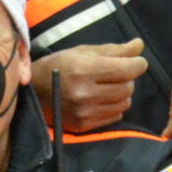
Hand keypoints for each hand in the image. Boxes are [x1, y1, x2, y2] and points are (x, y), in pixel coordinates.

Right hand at [32, 40, 147, 130]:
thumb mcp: (82, 52)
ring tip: (106, 88)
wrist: (32, 93)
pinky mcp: (83, 125)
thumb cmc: (58, 66)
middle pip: (128, 87)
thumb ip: (114, 50)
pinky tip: (99, 100)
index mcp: (84, 69)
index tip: (135, 62)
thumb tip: (139, 46)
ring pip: (124, 103)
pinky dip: (112, 107)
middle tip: (114, 74)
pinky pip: (115, 116)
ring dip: (120, 94)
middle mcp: (85, 93)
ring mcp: (84, 112)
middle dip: (126, 79)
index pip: (128, 69)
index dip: (137, 64)